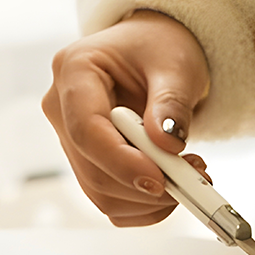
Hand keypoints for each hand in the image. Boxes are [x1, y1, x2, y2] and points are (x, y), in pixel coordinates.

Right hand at [43, 10, 211, 225]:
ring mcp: (71, 141)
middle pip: (93, 171)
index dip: (122, 163)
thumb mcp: (176, 64)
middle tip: (192, 178)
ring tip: (188, 174)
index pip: (86, 131)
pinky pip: (111, 202)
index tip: (160, 180)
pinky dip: (146, 206)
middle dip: (145, 186)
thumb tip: (167, 145)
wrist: (154, 55)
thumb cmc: (159, 48)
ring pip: (101, 194)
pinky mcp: (87, 165)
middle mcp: (62, 110)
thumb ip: (171, 103)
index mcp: (74, 71)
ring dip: (150, 199)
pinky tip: (171, 184)